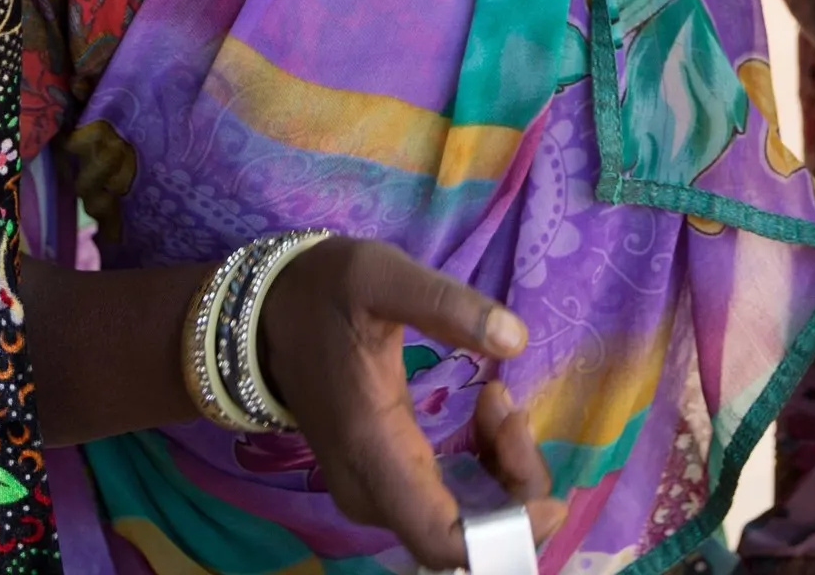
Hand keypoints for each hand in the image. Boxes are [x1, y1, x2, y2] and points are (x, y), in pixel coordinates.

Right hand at [259, 238, 561, 568]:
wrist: (264, 312)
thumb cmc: (322, 292)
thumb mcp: (380, 275)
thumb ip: (446, 304)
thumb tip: (516, 339)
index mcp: (372, 448)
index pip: (441, 540)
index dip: (506, 535)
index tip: (551, 498)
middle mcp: (369, 490)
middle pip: (462, 538)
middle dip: (513, 487)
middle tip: (509, 406)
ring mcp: (372, 493)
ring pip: (459, 522)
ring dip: (500, 475)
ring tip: (498, 398)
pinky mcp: (380, 483)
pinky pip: (446, 503)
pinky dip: (482, 470)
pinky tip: (486, 412)